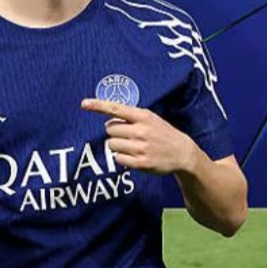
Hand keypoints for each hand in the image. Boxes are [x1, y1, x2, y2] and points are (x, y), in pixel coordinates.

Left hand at [81, 98, 199, 175]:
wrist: (183, 153)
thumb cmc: (162, 133)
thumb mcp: (151, 119)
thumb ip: (131, 117)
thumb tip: (108, 121)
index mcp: (143, 116)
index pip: (116, 108)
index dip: (98, 106)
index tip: (84, 104)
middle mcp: (142, 130)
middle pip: (109, 129)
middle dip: (114, 132)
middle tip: (127, 135)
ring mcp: (141, 147)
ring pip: (112, 145)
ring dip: (117, 146)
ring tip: (131, 146)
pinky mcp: (141, 163)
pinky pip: (118, 159)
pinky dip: (122, 158)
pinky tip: (133, 156)